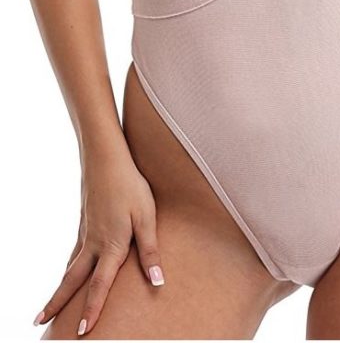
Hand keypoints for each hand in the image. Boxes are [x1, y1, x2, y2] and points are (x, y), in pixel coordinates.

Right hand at [34, 147, 163, 335]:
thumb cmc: (131, 186)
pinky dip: (68, 267)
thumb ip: (150, 250)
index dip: (92, 310)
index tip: (83, 332)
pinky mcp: (85, 221)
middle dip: (56, 303)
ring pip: (70, 266)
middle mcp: (94, 243)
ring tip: (49, 306)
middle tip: (38, 323)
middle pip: (72, 281)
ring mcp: (86, 232)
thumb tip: (157, 281)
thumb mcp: (147, 217)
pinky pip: (74, 251)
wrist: (106, 158)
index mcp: (111, 246)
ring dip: (60, 288)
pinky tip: (69, 269)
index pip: (100, 286)